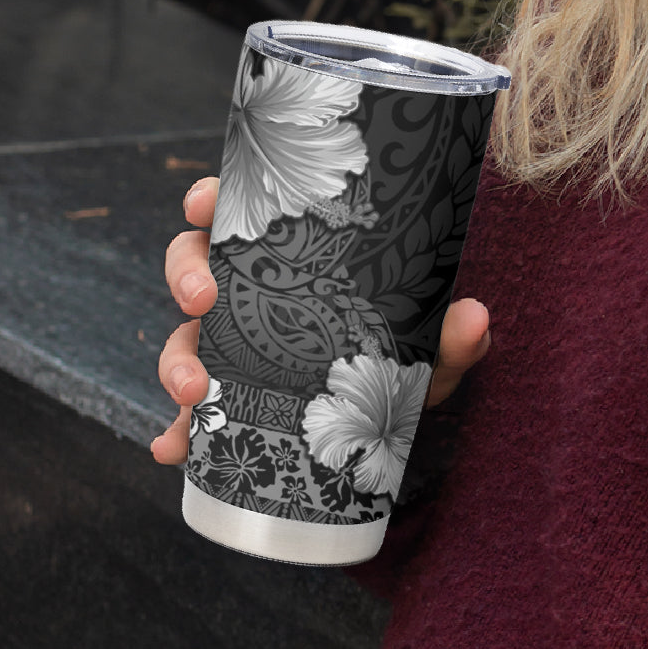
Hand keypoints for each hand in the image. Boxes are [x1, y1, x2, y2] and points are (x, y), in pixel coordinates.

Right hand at [149, 177, 490, 463]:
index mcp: (291, 260)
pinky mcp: (229, 401)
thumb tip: (475, 317)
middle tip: (203, 299)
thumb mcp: (431, 351)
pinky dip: (174, 432)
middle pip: (194, 265)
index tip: (205, 202)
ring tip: (193, 392)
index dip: (211, 200)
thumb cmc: (407, 362)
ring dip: (175, 360)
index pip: (242, 214)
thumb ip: (453, 336)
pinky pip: (188, 414)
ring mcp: (235, 347)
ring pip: (183, 337)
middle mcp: (253, 295)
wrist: (396, 424)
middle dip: (185, 276)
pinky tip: (171, 449)